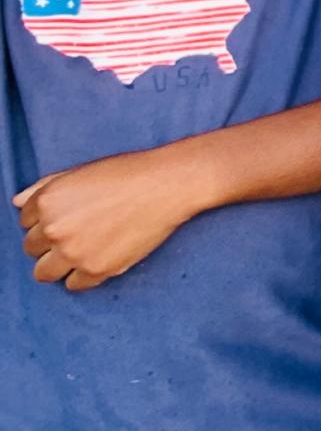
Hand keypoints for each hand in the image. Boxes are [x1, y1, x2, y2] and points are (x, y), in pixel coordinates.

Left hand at [16, 147, 204, 288]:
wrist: (168, 185)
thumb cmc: (128, 172)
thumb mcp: (82, 171)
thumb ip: (45, 186)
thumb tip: (18, 203)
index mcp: (47, 201)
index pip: (25, 222)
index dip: (46, 219)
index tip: (66, 216)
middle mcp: (54, 229)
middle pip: (31, 248)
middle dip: (49, 242)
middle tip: (77, 232)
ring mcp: (73, 252)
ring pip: (44, 272)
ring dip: (58, 263)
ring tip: (80, 251)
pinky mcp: (95, 270)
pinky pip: (73, 284)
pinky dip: (82, 275)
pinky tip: (97, 259)